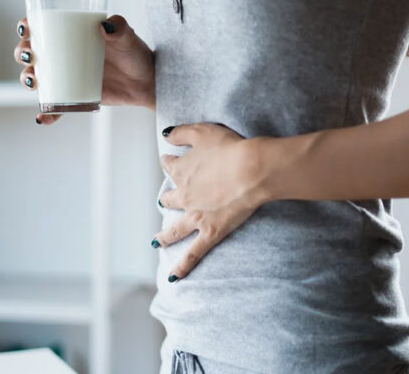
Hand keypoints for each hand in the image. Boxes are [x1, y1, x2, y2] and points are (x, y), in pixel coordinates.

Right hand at [13, 15, 155, 124]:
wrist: (147, 82)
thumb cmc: (136, 54)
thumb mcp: (129, 39)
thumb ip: (120, 28)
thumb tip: (104, 26)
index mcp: (71, 35)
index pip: (41, 27)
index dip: (26, 28)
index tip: (26, 31)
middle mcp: (63, 55)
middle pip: (31, 52)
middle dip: (22, 54)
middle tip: (30, 57)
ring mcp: (66, 77)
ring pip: (37, 78)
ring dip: (27, 80)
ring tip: (34, 83)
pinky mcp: (73, 97)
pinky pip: (55, 107)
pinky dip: (46, 114)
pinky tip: (41, 118)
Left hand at [153, 123, 267, 280]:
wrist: (251, 169)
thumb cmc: (230, 147)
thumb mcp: (202, 131)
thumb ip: (181, 133)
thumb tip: (165, 136)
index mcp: (181, 170)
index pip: (169, 165)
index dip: (170, 161)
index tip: (171, 159)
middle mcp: (184, 195)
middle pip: (169, 198)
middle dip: (168, 198)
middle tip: (166, 199)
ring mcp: (195, 216)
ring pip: (174, 229)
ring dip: (164, 236)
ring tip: (156, 241)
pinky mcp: (211, 231)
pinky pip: (193, 253)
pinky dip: (183, 266)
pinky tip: (174, 277)